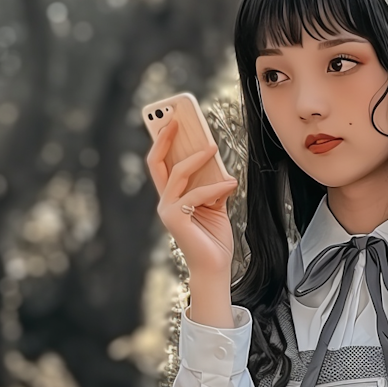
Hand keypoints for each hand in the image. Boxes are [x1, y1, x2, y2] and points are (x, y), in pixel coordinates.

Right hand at [147, 116, 238, 286]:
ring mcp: (168, 210)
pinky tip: (230, 182)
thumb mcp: (215, 207)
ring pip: (178, 174)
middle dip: (164, 138)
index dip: (163, 141)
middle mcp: (165, 202)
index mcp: (172, 197)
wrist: (216, 267)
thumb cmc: (214, 239)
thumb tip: (220, 169)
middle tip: (178, 119)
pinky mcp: (176, 219)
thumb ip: (213, 188)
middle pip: (157, 162)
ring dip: (196, 158)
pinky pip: (197, 195)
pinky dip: (215, 187)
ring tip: (213, 147)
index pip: (161, 164)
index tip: (172, 120)